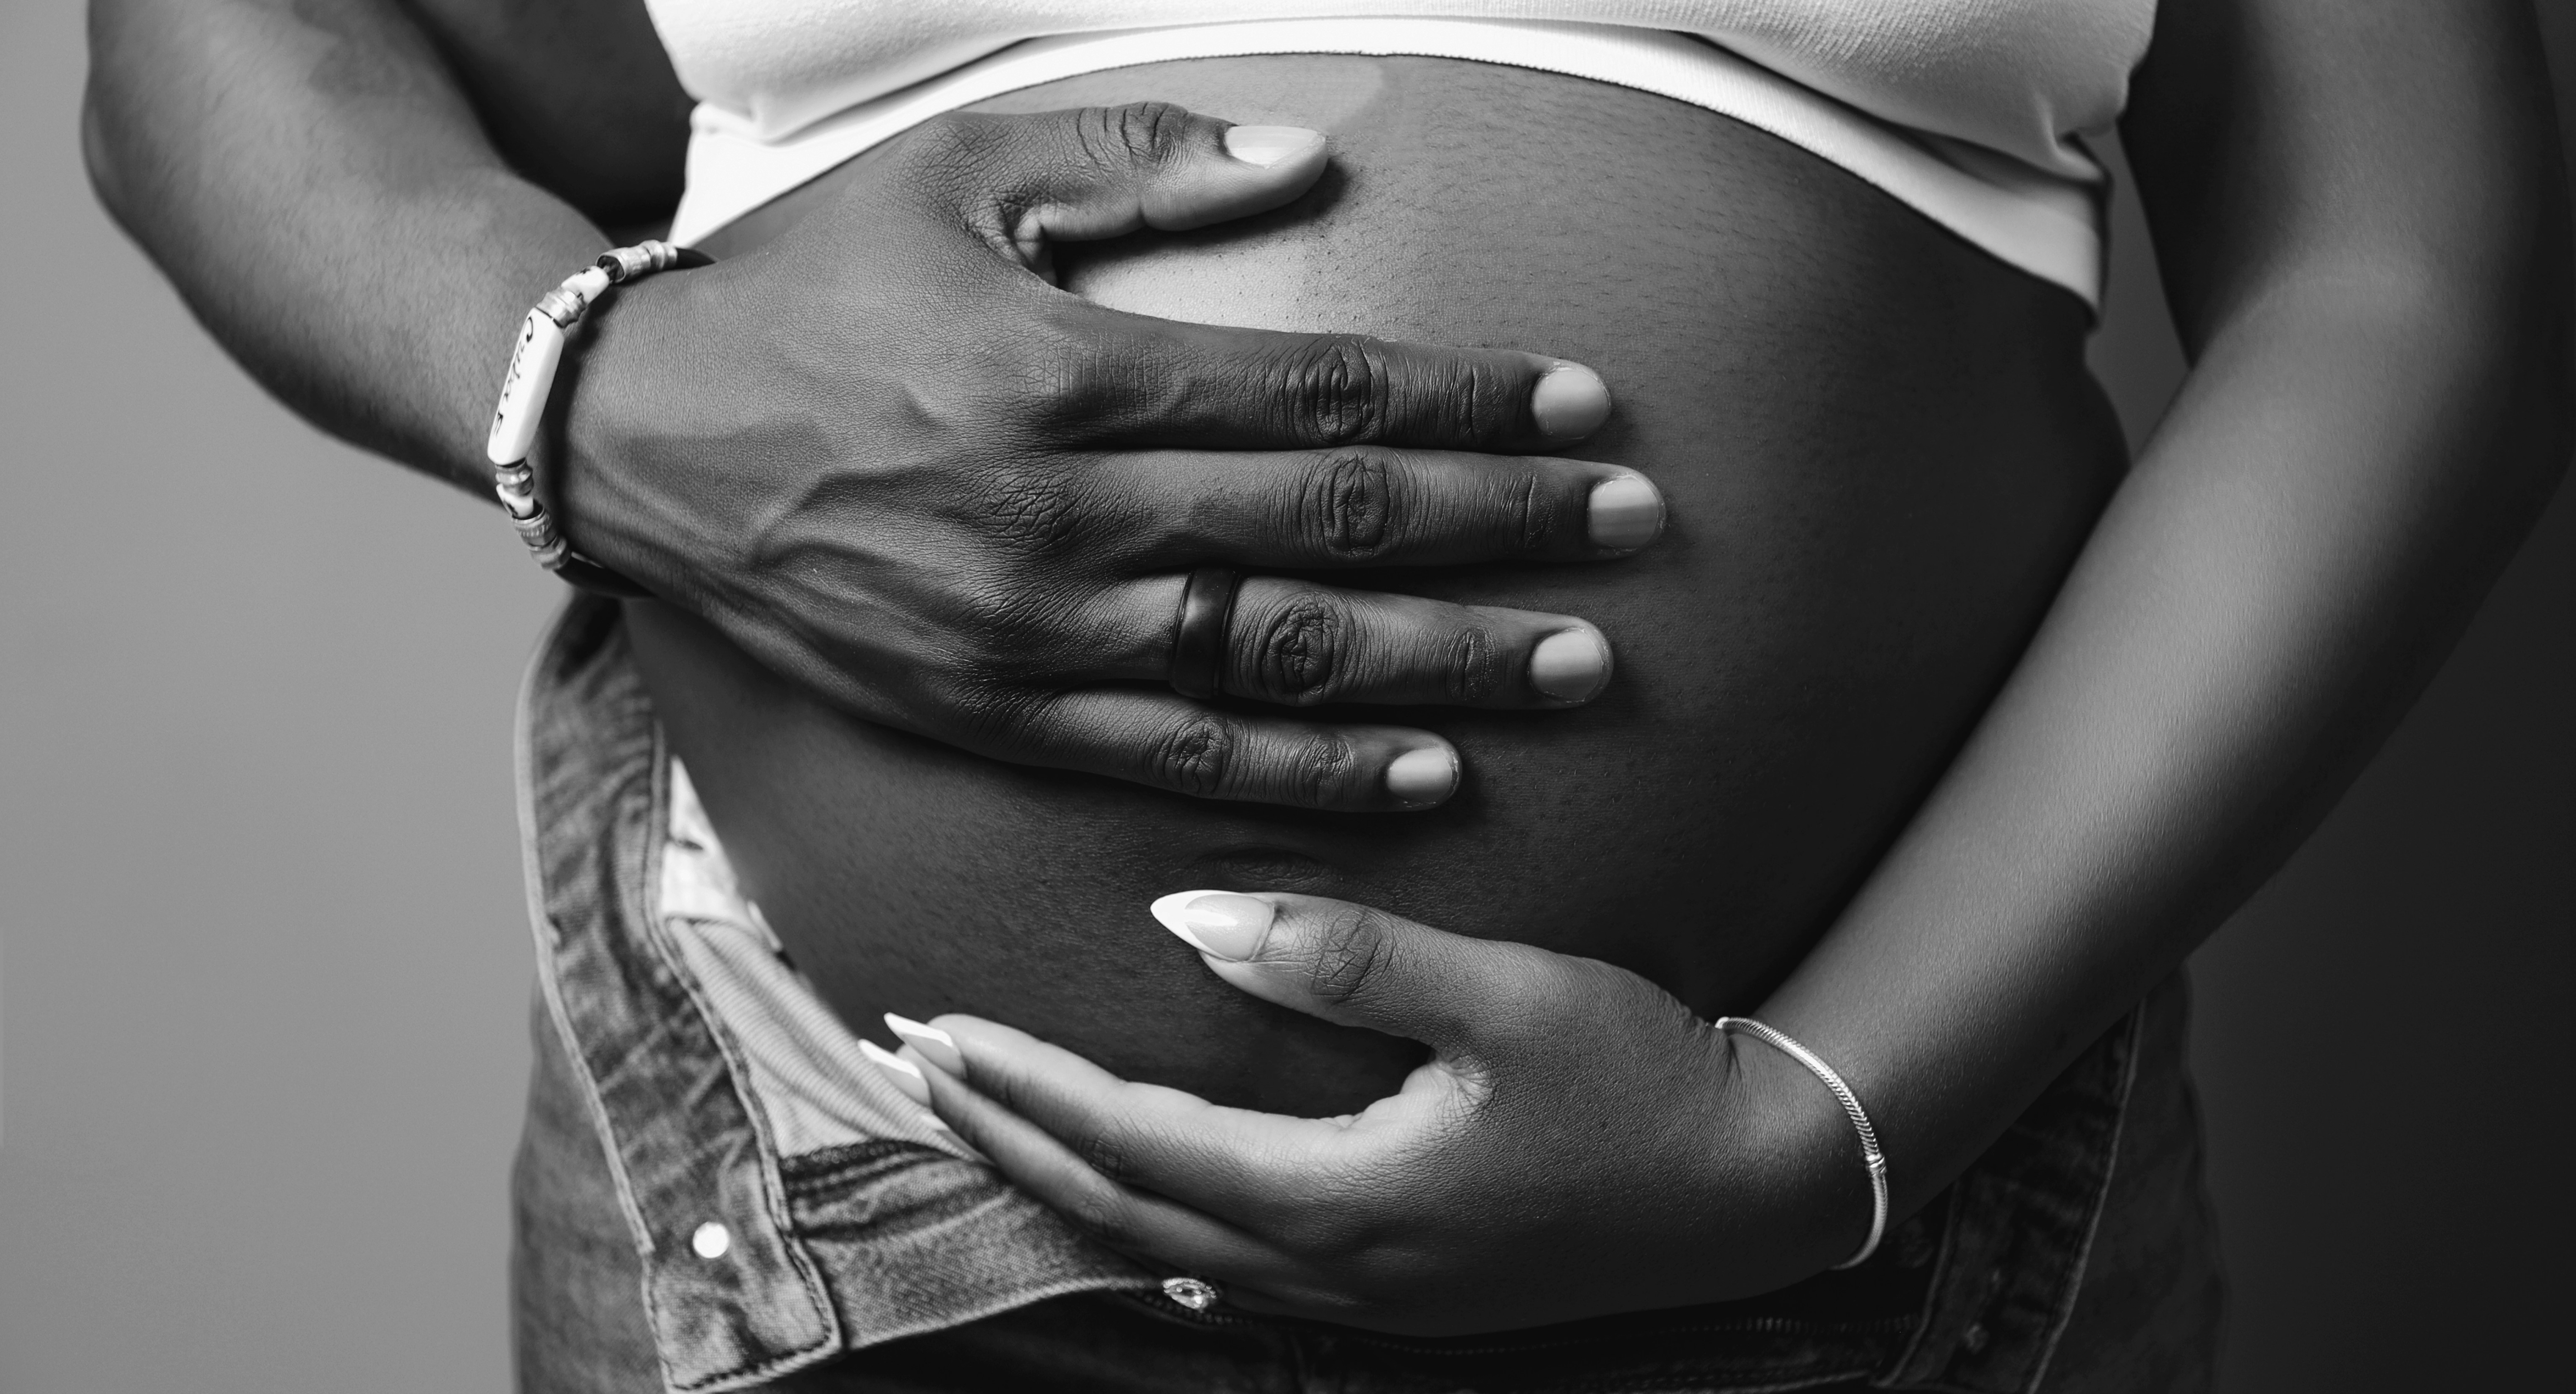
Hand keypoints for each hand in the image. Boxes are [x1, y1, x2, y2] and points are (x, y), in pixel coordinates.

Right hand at [559, 104, 1664, 811]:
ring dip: (1445, 662)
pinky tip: (1424, 773)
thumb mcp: (956, 181)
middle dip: (1503, 529)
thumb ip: (1137, 169)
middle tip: (1633, 530)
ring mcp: (1040, 632)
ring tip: (1574, 666)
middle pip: (1333, 528)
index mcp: (1069, 374)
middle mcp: (1069, 516)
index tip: (1583, 405)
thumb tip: (1305, 161)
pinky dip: (1312, 771)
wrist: (635, 439)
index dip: (1469, 402)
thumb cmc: (807, 295)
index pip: (1321, 395)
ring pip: (1284, 656)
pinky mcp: (1005, 714)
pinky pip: (1187, 756)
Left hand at [888, 892, 1877, 1334]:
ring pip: (1162, 1244)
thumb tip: (1189, 916)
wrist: (1759, 1182)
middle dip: (1004, 1135)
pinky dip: (1142, 1213)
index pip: (1134, 1140)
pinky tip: (1119, 1188)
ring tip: (981, 1115)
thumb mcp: (1507, 995)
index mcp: (1345, 1196)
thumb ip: (1345, 956)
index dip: (1024, 1085)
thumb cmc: (1642, 1078)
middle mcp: (1335, 1267)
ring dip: (1060, 1174)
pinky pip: (1224, 1261)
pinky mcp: (1396, 1288)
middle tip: (906, 1070)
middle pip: (1118, 1206)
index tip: (933, 1028)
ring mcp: (1366, 1294)